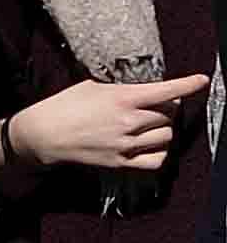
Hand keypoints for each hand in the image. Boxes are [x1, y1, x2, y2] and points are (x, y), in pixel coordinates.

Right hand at [0, 72, 209, 180]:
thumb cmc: (62, 107)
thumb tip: (144, 93)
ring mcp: (126, 143)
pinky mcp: (120, 162)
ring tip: (148, 126)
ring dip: (162, 129)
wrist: (41, 135)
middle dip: (166, 109)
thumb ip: (121, 90)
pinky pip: (156, 159)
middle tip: (154, 106)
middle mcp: (128, 121)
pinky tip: (149, 145)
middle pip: (168, 114)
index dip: (187, 84)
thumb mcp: (91, 87)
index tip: (201, 80)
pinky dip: (159, 152)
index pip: (165, 90)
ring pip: (166, 136)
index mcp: (121, 98)